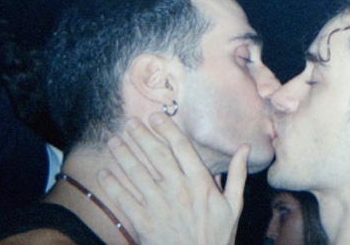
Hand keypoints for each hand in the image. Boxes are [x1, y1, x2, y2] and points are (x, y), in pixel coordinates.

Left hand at [97, 112, 246, 244]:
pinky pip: (125, 200)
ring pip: (137, 174)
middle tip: (129, 121)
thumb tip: (245, 148)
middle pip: (156, 156)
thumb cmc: (217, 236)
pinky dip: (112, 185)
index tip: (155, 116)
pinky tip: (104, 172)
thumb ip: (238, 175)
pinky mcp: (143, 222)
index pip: (181, 148)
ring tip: (113, 141)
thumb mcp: (234, 205)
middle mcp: (178, 190)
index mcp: (200, 183)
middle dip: (141, 136)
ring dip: (123, 155)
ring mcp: (159, 206)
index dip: (167, 130)